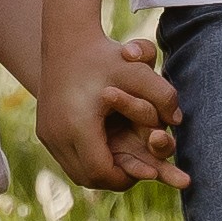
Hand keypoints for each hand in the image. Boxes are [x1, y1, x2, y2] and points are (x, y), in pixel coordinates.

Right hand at [37, 29, 181, 191]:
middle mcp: (56, 135)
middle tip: (139, 174)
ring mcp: (47, 135)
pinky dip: (88, 162)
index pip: (101, 171)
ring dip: (101, 174)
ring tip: (125, 167)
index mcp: (77, 126)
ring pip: (76, 172)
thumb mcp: (137, 71)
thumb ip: (163, 94)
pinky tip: (107, 154)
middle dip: (115, 180)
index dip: (126, 176)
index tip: (148, 173)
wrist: (65, 40)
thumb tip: (177, 120)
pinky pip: (68, 160)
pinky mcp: (44, 132)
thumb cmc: (104, 55)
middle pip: (87, 177)